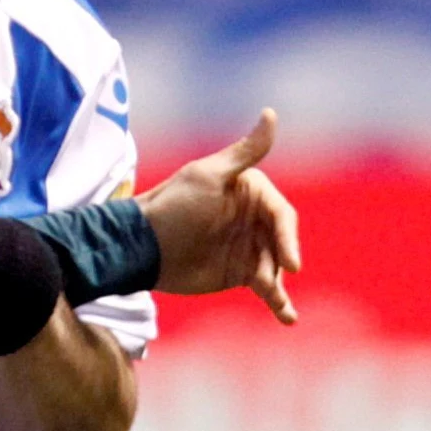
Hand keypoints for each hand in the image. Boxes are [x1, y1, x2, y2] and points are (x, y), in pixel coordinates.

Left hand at [139, 109, 302, 323]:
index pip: (281, 216)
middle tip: (273, 280)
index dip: (287, 238)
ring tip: (282, 309)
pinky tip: (286, 316)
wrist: (141, 244)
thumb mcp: (208, 176)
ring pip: (276, 267)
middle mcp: (255, 219)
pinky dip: (277, 301)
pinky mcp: (240, 273)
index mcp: (253, 193)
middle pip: (282, 243)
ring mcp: (250, 247)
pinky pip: (266, 287)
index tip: (290, 262)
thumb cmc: (172, 205)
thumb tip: (271, 113)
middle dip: (282, 263)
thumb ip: (244, 152)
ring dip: (281, 288)